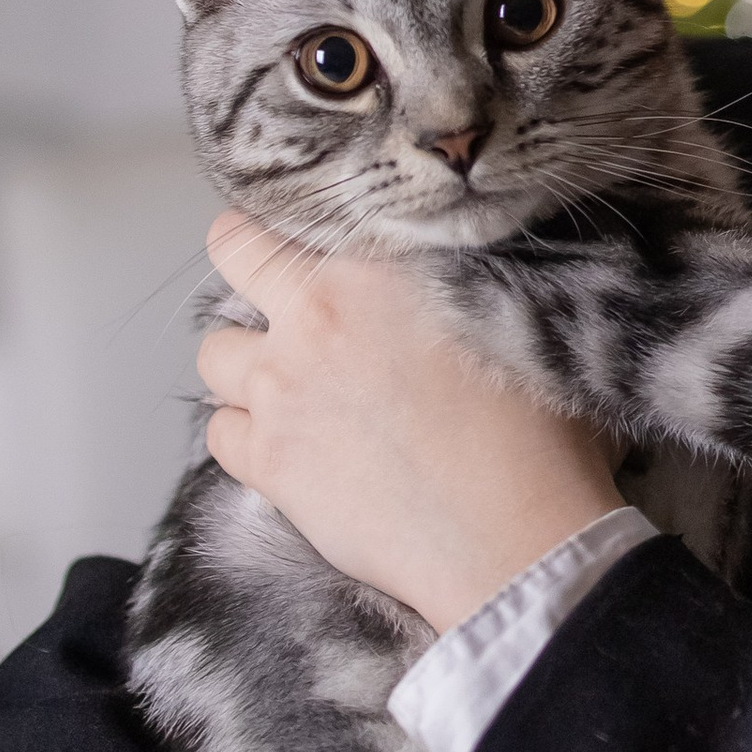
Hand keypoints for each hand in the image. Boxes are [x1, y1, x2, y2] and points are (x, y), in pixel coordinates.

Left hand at [198, 213, 622, 632]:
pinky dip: (244, 434)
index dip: (288, 225)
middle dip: (244, 265)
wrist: (513, 536)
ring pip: (215, 353)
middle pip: (232, 256)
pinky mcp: (270, 462)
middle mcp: (316, 316)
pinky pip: (218, 432)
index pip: (292, 215)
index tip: (296, 240)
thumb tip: (460, 268)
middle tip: (273, 293)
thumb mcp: (518, 322)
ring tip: (288, 384)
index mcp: (375, 268)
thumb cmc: (536, 437)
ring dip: (244, 362)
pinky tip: (288, 444)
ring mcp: (283, 390)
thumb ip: (467, 280)